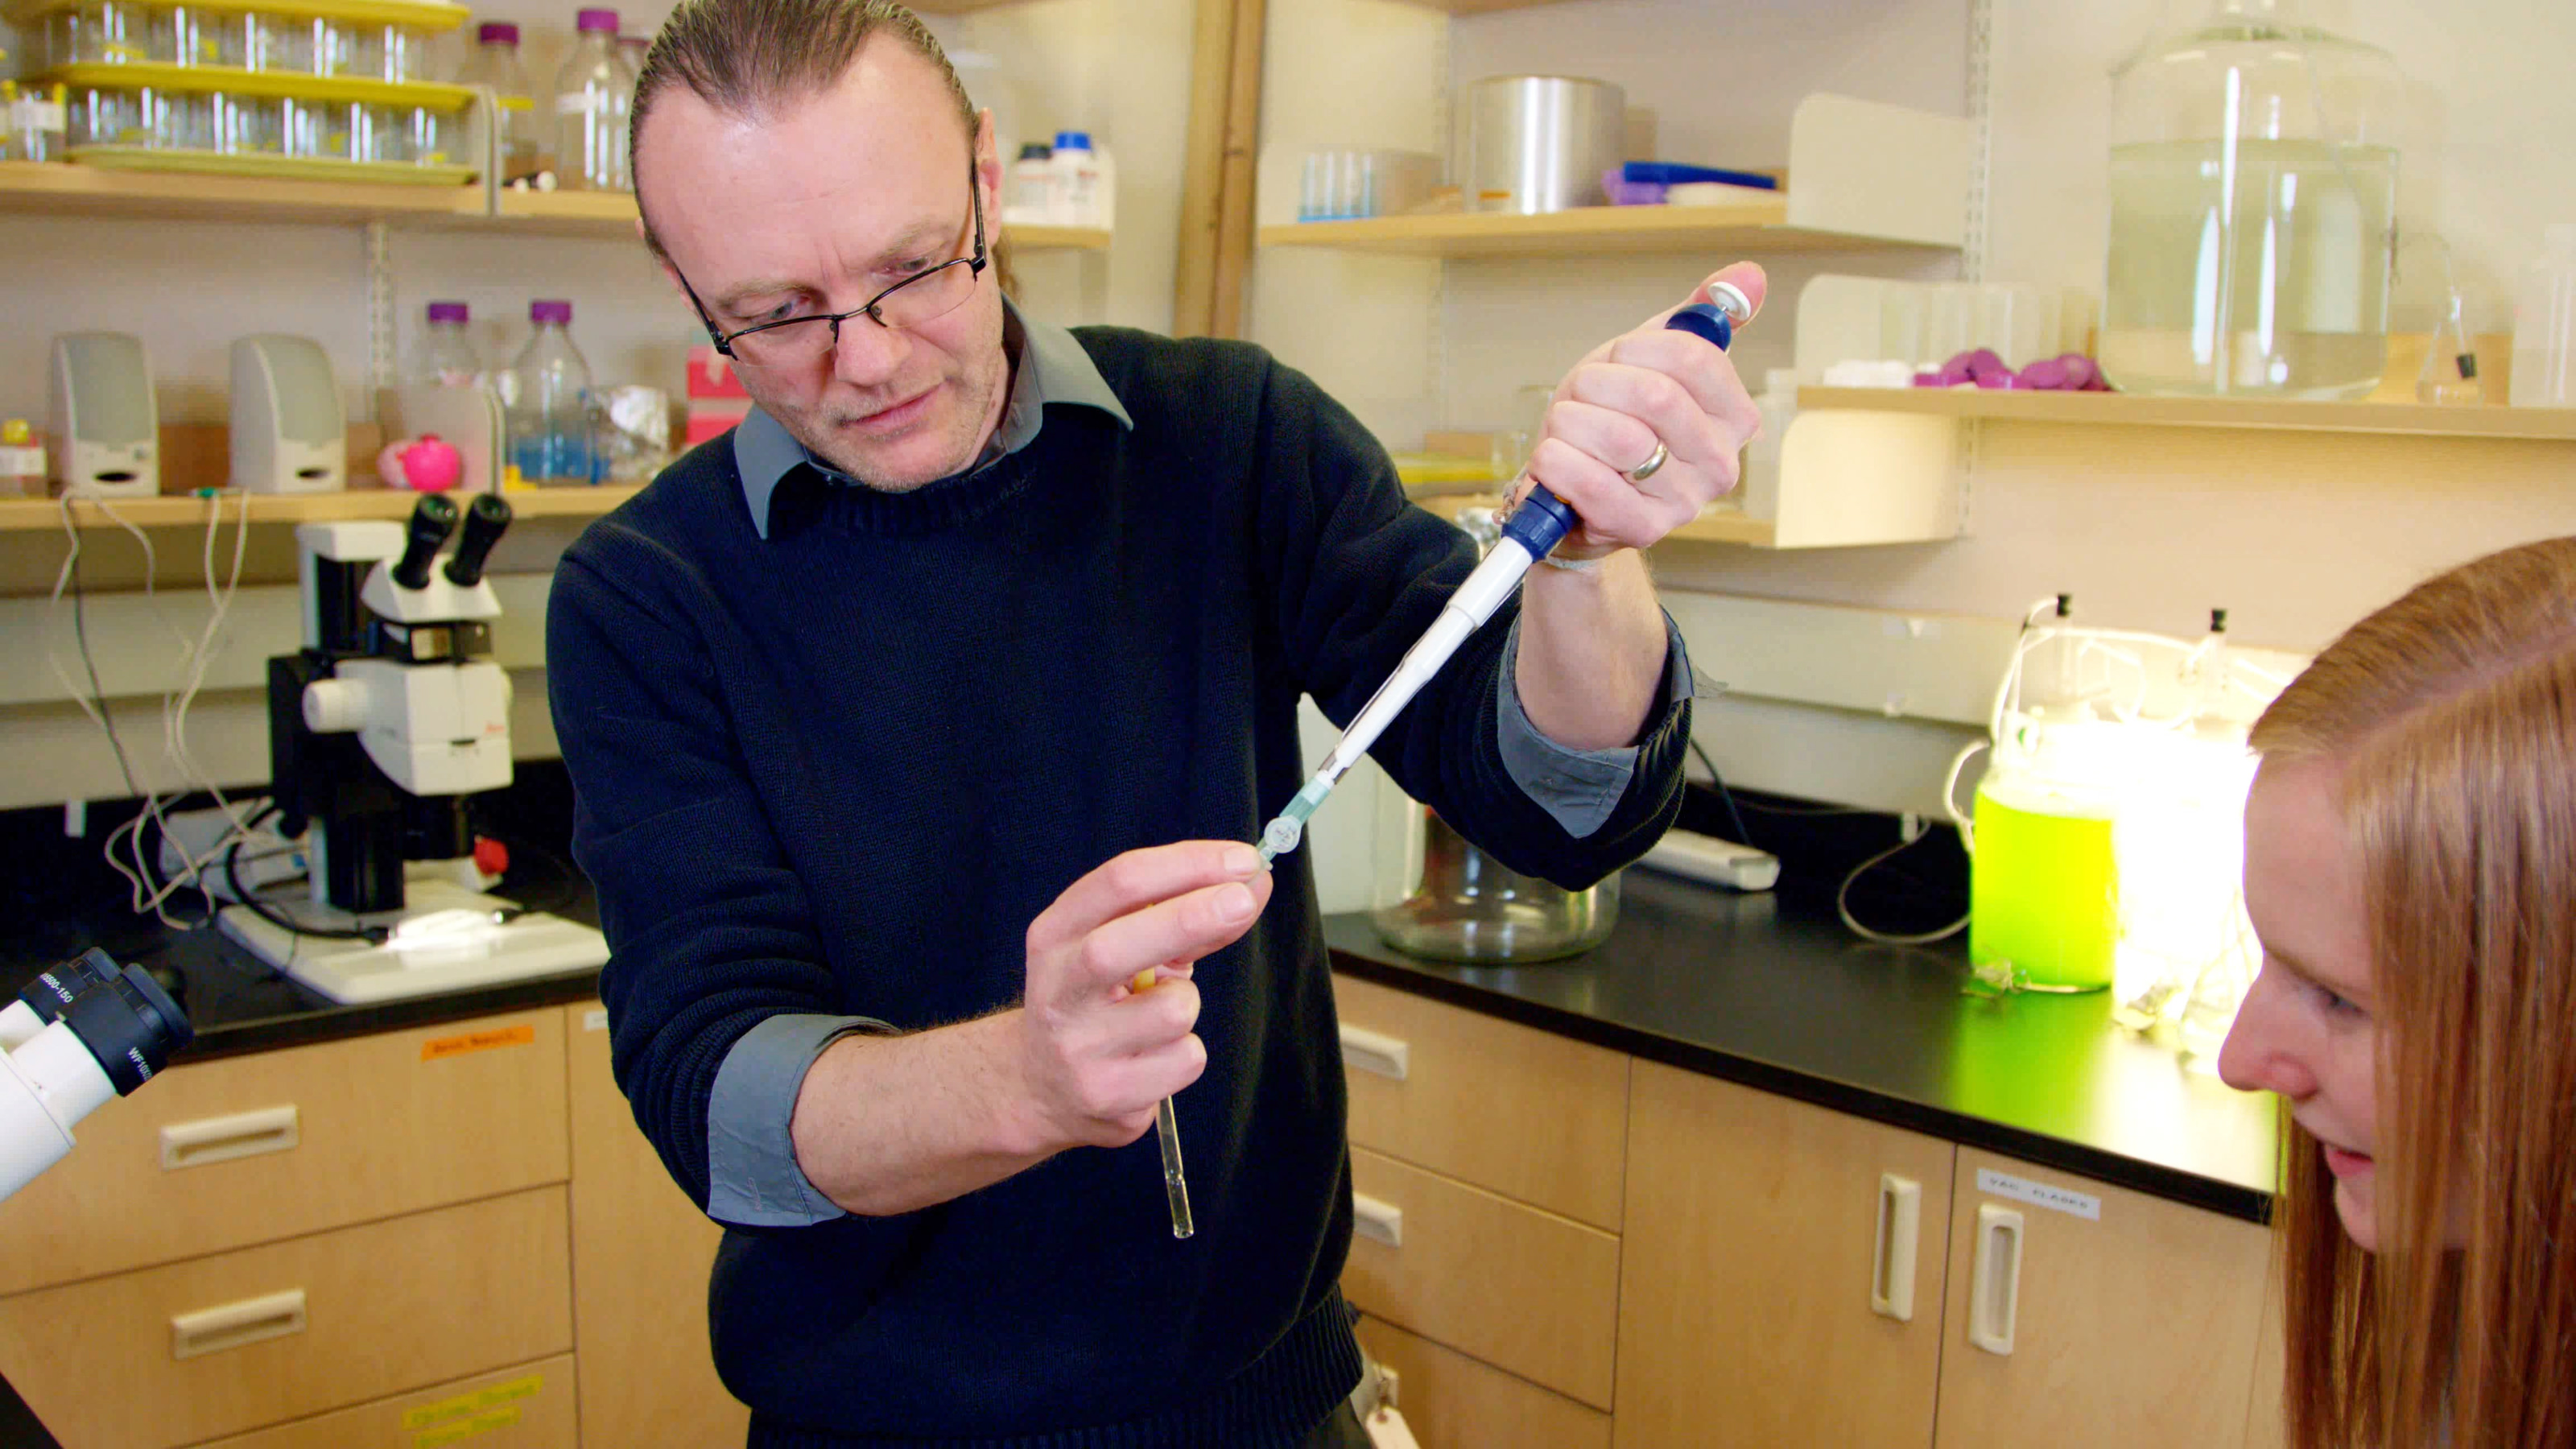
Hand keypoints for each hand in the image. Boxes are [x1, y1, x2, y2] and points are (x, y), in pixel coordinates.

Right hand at [1013, 841, 1272, 1149]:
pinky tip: (1154, 1058)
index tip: (1242, 860)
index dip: (1186, 864)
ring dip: (1188, 1002)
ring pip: (1171, 1010)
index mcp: (1056, 934)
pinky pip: (1184, 1060)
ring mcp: (1077, 1047)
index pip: (1119, 883)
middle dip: (1188, 917)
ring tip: (1159, 1014)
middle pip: (1119, 946)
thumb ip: (1186, 912)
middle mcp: (1057, 988)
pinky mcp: (1106, 1095)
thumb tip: (1255, 882)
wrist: (1038, 1087)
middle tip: (1244, 898)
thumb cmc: (1099, 998)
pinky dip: (1186, 1052)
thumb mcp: (1125, 944)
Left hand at [1517, 262, 1767, 561]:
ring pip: (1617, 437)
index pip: (1693, 357)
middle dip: (1596, 384)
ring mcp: (1683, 503)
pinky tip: (1552, 460)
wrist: (1579, 500)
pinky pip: (1590, 483)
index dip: (1635, 348)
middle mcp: (1720, 463)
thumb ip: (1700, 317)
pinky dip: (1556, 461)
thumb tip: (1750, 273)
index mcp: (1735, 416)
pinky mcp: (1639, 531)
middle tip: (1581, 396)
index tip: (1616, 358)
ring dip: (1570, 423)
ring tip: (1566, 432)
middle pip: (1654, 395)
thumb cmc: (1616, 422)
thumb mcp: (1654, 361)